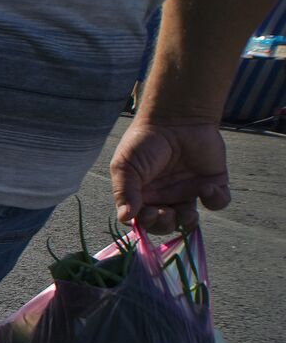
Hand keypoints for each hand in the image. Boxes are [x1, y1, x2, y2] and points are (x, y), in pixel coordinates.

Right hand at [110, 117, 229, 233]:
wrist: (175, 117)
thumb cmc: (144, 141)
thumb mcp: (125, 166)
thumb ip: (124, 192)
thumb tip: (124, 219)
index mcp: (143, 195)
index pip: (144, 220)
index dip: (147, 224)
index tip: (149, 213)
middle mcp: (165, 197)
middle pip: (166, 224)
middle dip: (166, 225)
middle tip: (167, 213)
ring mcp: (189, 191)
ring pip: (190, 220)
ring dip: (188, 221)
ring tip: (187, 211)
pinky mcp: (212, 183)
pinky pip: (218, 202)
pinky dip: (215, 200)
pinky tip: (207, 188)